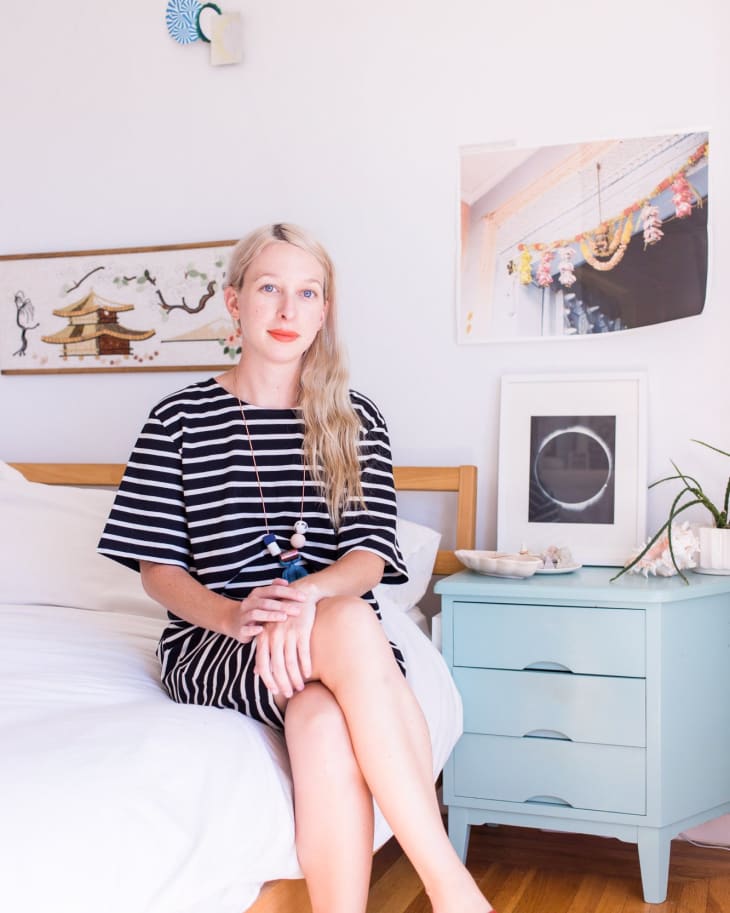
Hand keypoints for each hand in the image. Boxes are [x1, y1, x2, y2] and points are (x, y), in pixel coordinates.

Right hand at [224, 579, 305, 641]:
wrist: (232, 620)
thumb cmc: (255, 608)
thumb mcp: (264, 597)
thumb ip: (275, 589)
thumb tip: (286, 582)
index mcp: (257, 594)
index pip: (274, 590)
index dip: (289, 593)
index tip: (304, 598)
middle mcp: (249, 602)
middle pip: (267, 602)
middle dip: (283, 605)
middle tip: (298, 610)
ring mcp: (243, 615)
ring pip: (256, 613)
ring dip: (270, 615)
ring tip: (283, 618)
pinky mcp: (239, 629)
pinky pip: (245, 629)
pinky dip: (253, 629)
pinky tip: (261, 630)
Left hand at [254, 580, 319, 697]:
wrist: (300, 595)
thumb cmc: (284, 616)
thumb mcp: (270, 632)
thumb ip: (263, 652)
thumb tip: (257, 673)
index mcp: (263, 637)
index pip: (262, 664)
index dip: (268, 680)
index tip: (275, 691)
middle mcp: (273, 636)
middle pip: (276, 667)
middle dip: (283, 683)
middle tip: (289, 694)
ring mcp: (287, 633)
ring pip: (290, 662)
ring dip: (295, 678)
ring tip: (300, 688)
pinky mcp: (301, 630)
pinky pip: (303, 652)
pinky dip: (305, 665)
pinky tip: (308, 674)